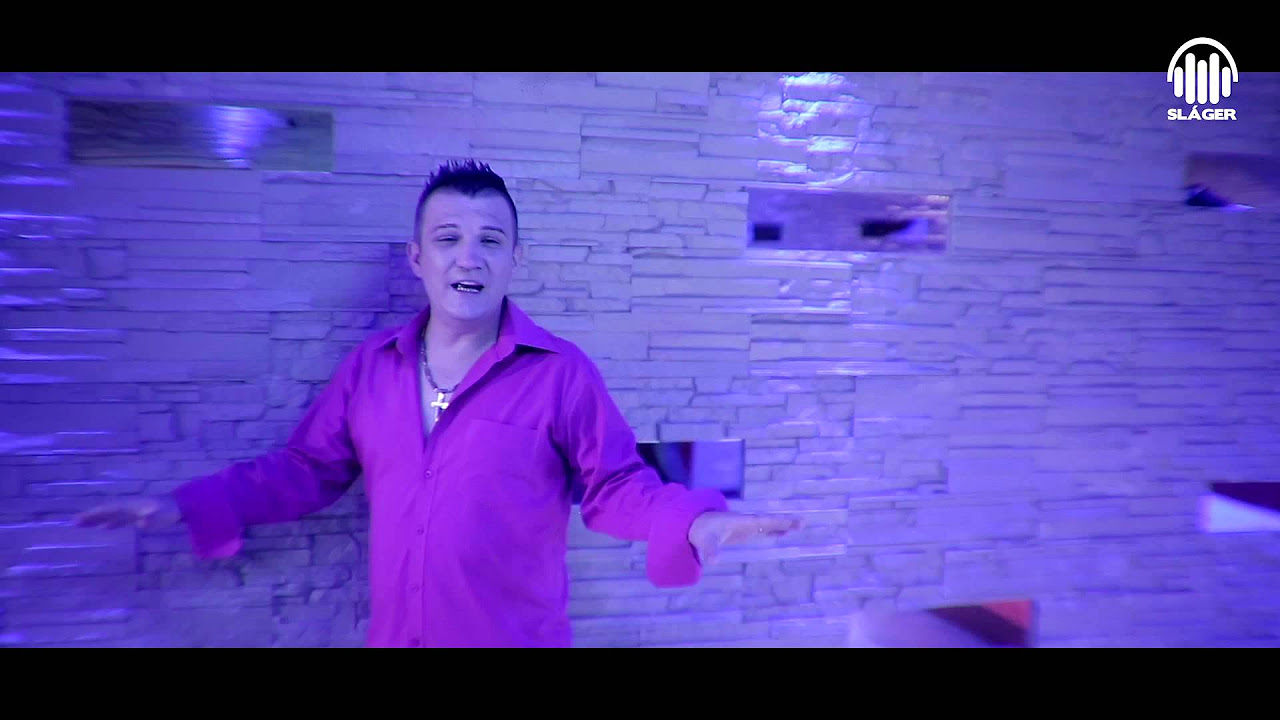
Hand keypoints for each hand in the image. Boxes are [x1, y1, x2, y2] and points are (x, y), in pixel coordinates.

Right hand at [74, 495, 181, 530]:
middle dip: (91, 516)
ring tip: (82, 525)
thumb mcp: (162, 515)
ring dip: (97, 519)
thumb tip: (142, 522)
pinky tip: (104, 528)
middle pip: (106, 510)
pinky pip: (119, 519)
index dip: (94, 513)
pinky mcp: (138, 515)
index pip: (108, 508)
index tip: (80, 519)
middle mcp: (129, 506)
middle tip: (73, 523)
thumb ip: (152, 518)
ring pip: (111, 514)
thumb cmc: (170, 511)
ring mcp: (133, 510)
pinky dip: (110, 522)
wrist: (181, 506)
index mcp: (131, 505)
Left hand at [687, 511, 803, 565]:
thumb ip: (710, 550)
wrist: (694, 523)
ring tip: (799, 527)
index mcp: (741, 522)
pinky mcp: (743, 533)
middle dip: (785, 523)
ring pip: (767, 526)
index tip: (792, 522)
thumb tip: (712, 562)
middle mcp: (746, 523)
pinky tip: (781, 534)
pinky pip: (762, 531)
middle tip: (803, 522)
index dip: (777, 523)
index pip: (763, 522)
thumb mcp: (705, 541)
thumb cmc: (701, 530)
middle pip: (769, 522)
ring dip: (781, 527)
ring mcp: (745, 528)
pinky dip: (773, 532)